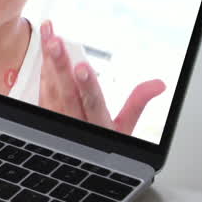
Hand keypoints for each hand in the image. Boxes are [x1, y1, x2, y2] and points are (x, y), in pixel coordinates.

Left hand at [37, 20, 164, 134]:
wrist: (77, 165)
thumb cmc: (103, 141)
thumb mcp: (124, 129)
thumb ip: (138, 103)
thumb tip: (159, 84)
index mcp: (98, 126)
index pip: (93, 104)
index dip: (87, 86)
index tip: (82, 67)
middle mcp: (74, 122)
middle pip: (67, 93)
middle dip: (61, 67)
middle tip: (56, 42)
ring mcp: (56, 118)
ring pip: (51, 88)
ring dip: (48, 61)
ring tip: (48, 36)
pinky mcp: (44, 114)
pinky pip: (42, 89)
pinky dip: (44, 69)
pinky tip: (43, 48)